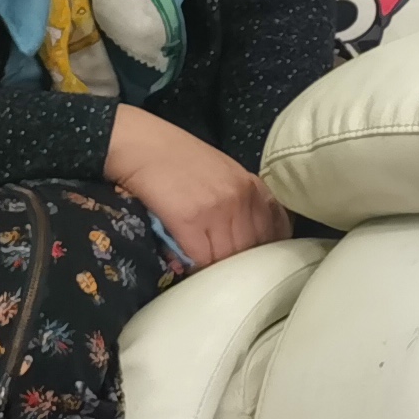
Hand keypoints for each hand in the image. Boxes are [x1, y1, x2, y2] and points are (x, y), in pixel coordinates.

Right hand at [103, 104, 288, 271]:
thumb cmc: (180, 159)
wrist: (143, 146)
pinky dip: (195, 268)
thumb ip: (243, 202)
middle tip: (224, 273)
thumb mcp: (225, 174)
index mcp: (253, 186)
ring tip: (204, 271)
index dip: (264, 253)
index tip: (253, 265)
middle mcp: (241, 197)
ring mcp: (217, 209)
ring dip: (215, 268)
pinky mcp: (190, 220)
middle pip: (251, 249)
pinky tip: (187, 265)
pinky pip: (202, 259)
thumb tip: (248, 243)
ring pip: (227, 258)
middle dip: (238, 265)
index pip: (275, 232)